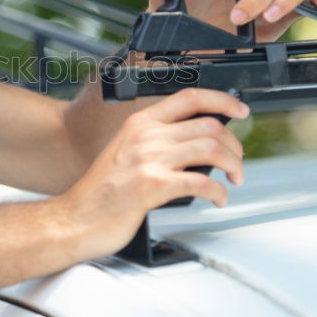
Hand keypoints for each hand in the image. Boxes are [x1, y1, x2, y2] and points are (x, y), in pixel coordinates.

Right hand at [60, 88, 249, 258]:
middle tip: (236, 161)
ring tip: (234, 179)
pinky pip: (202, 182)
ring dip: (233, 165)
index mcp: (140, 123)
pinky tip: (218, 199)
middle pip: (208, 125)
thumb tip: (195, 142)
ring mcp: (149, 159)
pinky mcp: (154, 186)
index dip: (222, 100)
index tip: (240, 110)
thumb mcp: (126, 152)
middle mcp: (146, 136)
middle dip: (234, 145)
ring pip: (211, 149)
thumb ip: (156, 142)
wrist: (76, 218)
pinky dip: (219, 192)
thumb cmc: (101, 191)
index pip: (190, 97)